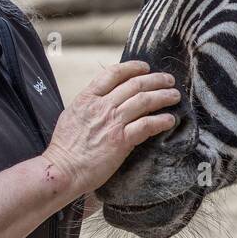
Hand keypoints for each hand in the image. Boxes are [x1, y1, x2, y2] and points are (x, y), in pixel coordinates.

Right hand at [42, 60, 180, 194]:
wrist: (62, 170)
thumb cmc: (65, 147)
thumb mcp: (72, 115)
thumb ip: (90, 104)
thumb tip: (104, 98)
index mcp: (87, 98)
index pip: (113, 73)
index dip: (132, 67)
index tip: (145, 67)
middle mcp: (101, 106)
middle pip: (135, 84)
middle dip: (156, 79)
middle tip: (169, 80)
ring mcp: (112, 122)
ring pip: (144, 101)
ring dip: (163, 96)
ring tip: (175, 96)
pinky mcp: (121, 141)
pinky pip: (147, 125)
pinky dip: (161, 121)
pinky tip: (170, 120)